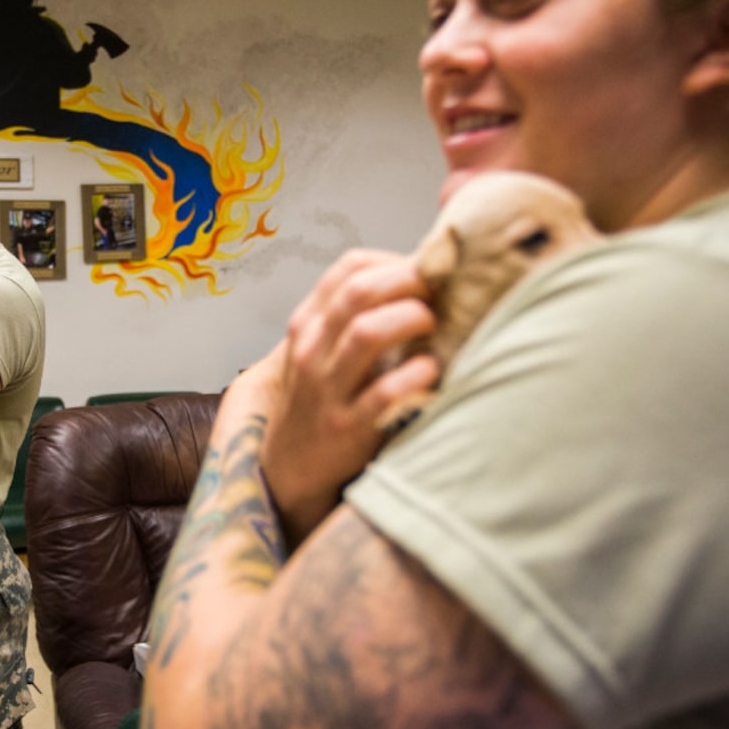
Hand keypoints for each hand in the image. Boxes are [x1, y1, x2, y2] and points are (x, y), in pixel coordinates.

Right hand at [260, 249, 439, 536]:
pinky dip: (416, 374)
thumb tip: (419, 279)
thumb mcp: (319, 350)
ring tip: (434, 325)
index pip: (349, 267)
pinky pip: (386, 391)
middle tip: (440, 292)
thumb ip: (352, 316)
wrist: (289, 466)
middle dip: (409, 281)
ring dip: (411, 318)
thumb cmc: (318, 400)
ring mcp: (326, 389)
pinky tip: (431, 370)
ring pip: (367, 332)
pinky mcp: (347, 427)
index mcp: (308, 323)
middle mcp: (312, 350)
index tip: (424, 274)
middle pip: (359, 291)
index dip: (394, 262)